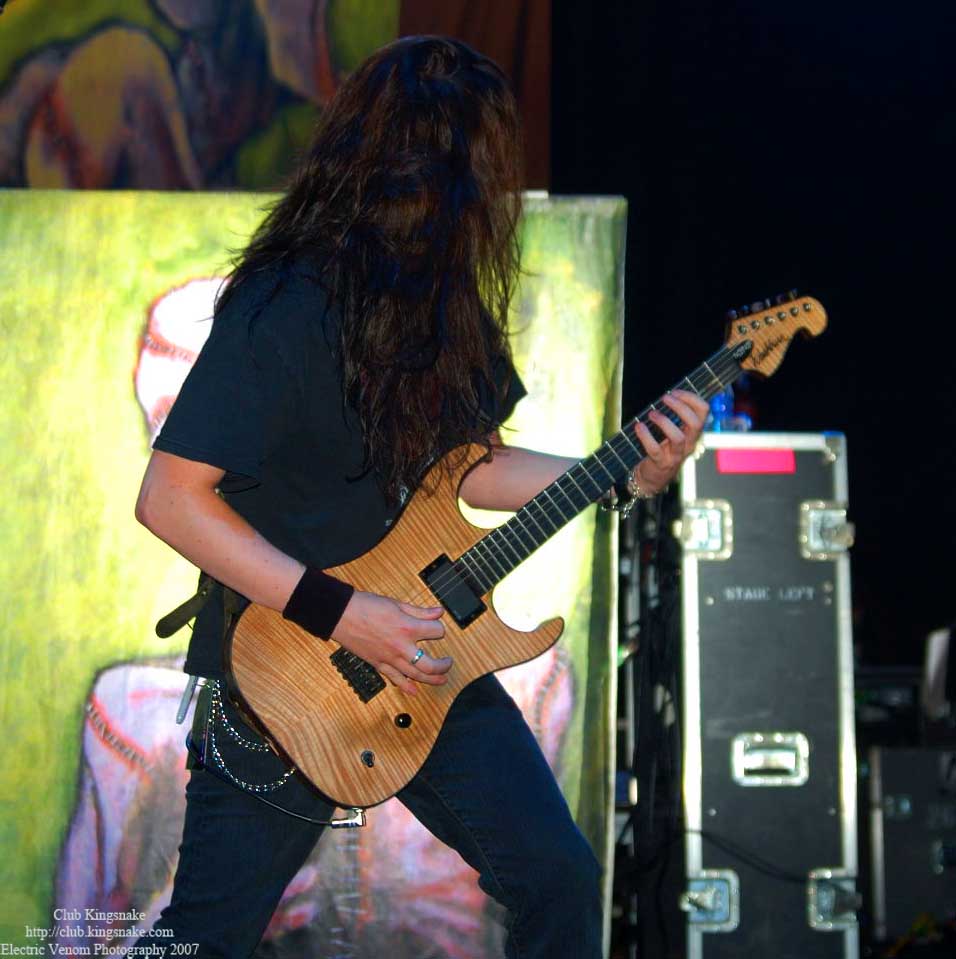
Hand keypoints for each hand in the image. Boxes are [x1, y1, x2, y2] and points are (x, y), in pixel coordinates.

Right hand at [332, 591, 451, 694]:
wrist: (340, 614)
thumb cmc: (366, 606)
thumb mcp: (396, 604)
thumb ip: (420, 611)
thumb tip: (438, 612)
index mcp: (408, 627)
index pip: (436, 632)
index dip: (440, 629)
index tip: (437, 627)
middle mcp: (401, 647)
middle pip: (431, 665)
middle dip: (443, 665)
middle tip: (448, 663)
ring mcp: (390, 658)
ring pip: (416, 676)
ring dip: (432, 680)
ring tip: (442, 679)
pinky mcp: (379, 665)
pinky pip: (396, 680)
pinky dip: (406, 687)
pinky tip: (414, 690)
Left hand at [632, 389, 709, 494]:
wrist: (651, 479)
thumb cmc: (660, 449)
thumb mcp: (671, 433)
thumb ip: (673, 417)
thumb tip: (665, 395)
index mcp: (692, 433)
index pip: (703, 411)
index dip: (691, 398)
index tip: (675, 391)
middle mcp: (688, 444)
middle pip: (695, 423)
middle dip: (681, 407)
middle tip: (665, 398)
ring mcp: (676, 455)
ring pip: (678, 437)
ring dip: (664, 422)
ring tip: (652, 414)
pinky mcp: (661, 463)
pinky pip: (655, 449)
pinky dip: (646, 436)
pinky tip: (639, 427)